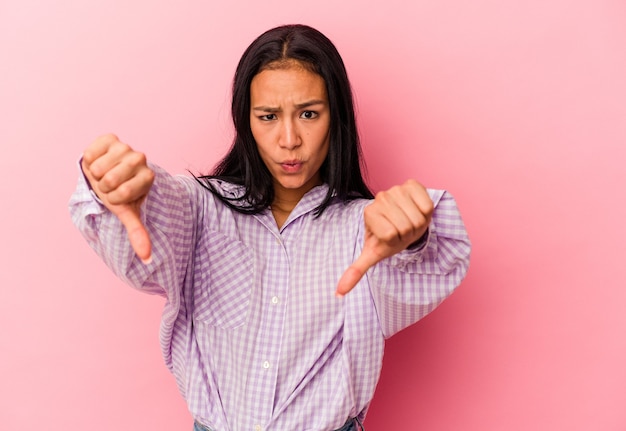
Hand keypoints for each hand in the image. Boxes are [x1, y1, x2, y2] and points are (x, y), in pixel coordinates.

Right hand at [81, 134, 154, 262]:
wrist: (107, 172)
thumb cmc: (119, 193)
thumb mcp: (127, 212)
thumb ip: (138, 232)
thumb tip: (147, 258)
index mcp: (149, 177)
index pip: (124, 193)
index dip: (114, 198)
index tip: (118, 195)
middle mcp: (141, 159)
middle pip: (112, 180)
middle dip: (104, 187)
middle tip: (109, 185)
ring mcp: (126, 146)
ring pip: (99, 168)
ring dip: (95, 174)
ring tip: (103, 173)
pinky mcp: (110, 138)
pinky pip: (90, 153)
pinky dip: (89, 160)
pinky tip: (98, 161)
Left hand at [335, 179, 432, 296]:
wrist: (402, 221)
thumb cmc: (388, 238)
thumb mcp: (373, 254)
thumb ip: (356, 271)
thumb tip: (338, 293)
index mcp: (369, 214)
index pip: (390, 234)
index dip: (395, 240)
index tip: (391, 237)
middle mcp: (380, 198)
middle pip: (406, 225)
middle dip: (408, 233)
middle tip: (403, 231)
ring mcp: (395, 189)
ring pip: (418, 216)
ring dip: (419, 223)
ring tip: (410, 221)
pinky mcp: (412, 183)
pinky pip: (427, 203)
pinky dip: (427, 211)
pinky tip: (417, 210)